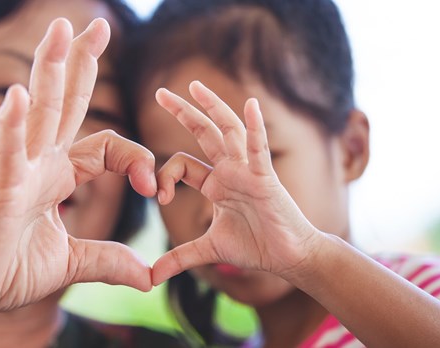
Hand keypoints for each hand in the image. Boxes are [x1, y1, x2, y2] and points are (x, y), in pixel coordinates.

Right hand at [0, 18, 155, 319]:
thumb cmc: (7, 271)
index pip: (107, 147)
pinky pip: (7, 155)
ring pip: (39, 115)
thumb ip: (108, 261)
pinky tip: (18, 96)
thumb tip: (148, 276)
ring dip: (49, 70)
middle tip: (96, 24)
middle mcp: (39, 165)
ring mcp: (18, 174)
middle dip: (81, 63)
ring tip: (60, 28)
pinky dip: (12, 126)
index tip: (153, 187)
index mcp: (58, 176)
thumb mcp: (72, 264)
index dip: (136, 158)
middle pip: (65, 105)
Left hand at [152, 81, 319, 284]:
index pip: (182, 164)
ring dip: (212, 107)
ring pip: (228, 131)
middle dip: (183, 112)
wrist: (288, 257)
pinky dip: (255, 127)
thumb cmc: (255, 247)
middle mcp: (229, 171)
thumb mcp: (209, 250)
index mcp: (215, 183)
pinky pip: (259, 149)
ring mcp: (247, 171)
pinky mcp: (265, 178)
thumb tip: (151, 277)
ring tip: (195, 86)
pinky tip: (250, 104)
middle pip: (204, 133)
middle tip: (160, 92)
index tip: (158, 197)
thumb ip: (180, 257)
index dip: (164, 175)